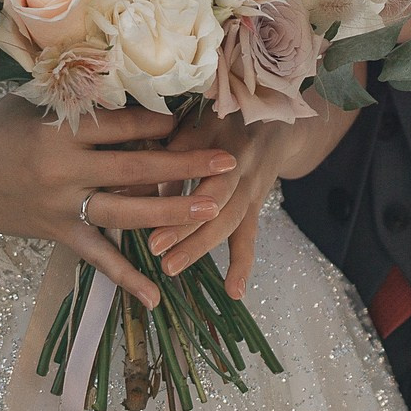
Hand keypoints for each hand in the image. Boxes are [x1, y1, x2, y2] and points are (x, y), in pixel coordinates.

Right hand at [0, 96, 236, 307]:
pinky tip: (158, 295)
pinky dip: (127, 278)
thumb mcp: (30, 102)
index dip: (160, 121)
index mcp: (59, 131)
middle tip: (228, 159)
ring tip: (214, 207)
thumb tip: (126, 77)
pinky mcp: (60, 235)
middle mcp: (64, 171)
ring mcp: (63, 207)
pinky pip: (98, 259)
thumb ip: (75, 97)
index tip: (194, 115)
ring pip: (127, 213)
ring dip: (173, 212)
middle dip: (185, 164)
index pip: (121, 125)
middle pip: (136, 169)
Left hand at [144, 102, 348, 297]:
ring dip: (199, 246)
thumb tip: (131, 181)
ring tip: (171, 268)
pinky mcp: (256, 205)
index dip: (171, 184)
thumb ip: (171, 149)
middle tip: (154, 247)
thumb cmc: (223, 117)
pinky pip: (250, 236)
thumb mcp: (197, 120)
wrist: (278, 121)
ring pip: (228, 221)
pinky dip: (242, 264)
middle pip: (213, 199)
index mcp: (222, 137)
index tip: (136, 199)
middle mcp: (241, 165)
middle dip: (184, 225)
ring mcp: (251, 187)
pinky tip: (233, 292)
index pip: (193, 164)